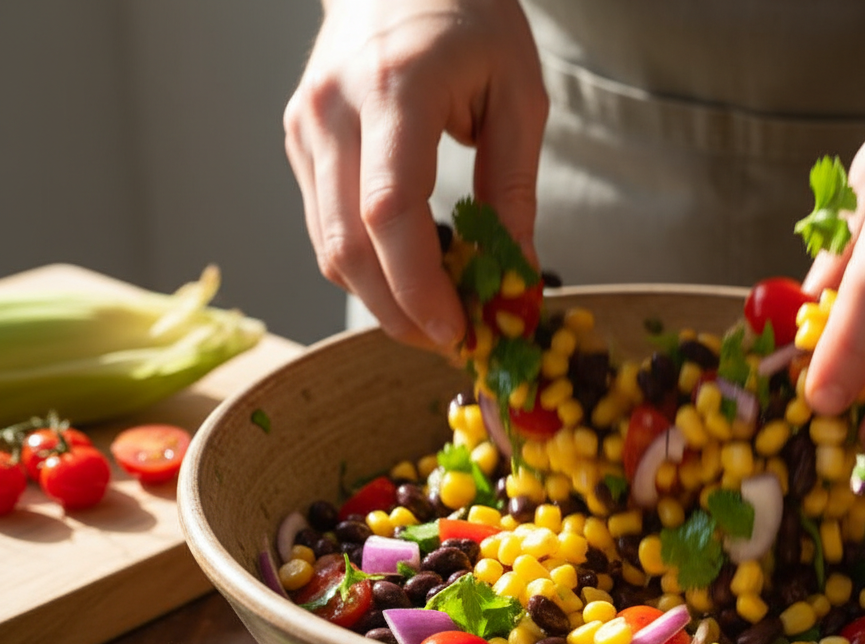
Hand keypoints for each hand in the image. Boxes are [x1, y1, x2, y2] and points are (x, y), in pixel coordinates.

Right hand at [283, 0, 547, 349]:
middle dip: (401, 313)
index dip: (418, 285)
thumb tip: (515, 275)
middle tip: (455, 343)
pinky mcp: (298, 143)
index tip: (457, 331)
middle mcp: (333, 111)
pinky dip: (367, 266)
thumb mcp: (519, 94)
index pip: (389, 208)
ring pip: (328, 247)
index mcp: (395, 88)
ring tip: (440, 316)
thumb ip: (514, 188)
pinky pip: (325, 227)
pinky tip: (411, 277)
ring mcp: (305, 128)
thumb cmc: (470, 18)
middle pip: (347, 245)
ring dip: (382, 299)